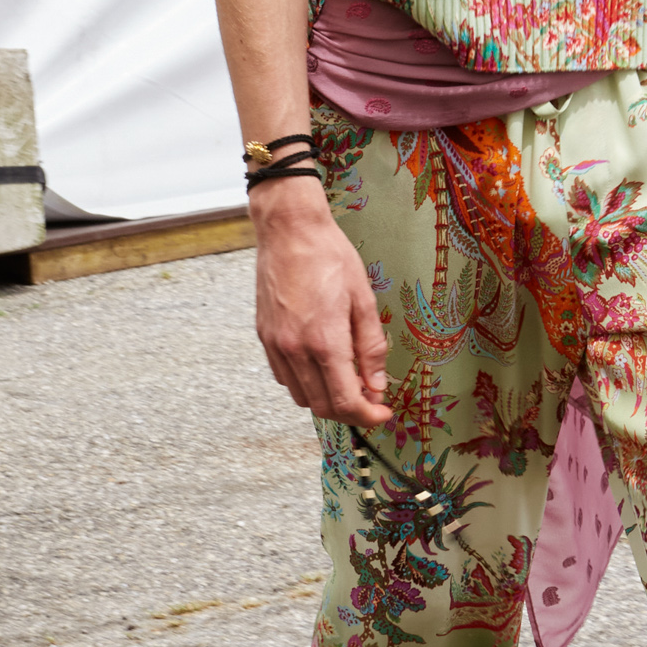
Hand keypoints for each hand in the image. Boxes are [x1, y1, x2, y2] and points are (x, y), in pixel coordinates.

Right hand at [250, 178, 391, 424]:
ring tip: (348, 382)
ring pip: (301, 397)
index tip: (382, 414)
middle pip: (322, 406)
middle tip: (370, 400)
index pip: (346, 401)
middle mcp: (295, 349)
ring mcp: (276, 345)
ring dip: (326, 400)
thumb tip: (377, 385)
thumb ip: (371, 348)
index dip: (367, 416)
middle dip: (350, 412)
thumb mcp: (364, 299)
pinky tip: (321, 367)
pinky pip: (284, 377)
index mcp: (324, 341)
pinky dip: (305, 384)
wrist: (289, 230)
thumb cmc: (330, 257)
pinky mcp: (264, 337)